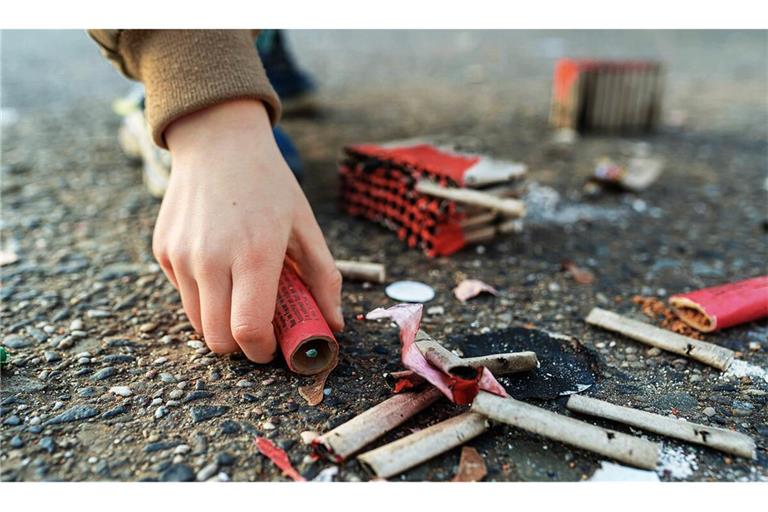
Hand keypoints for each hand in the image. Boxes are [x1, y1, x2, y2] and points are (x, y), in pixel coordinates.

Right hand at [154, 99, 343, 362]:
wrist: (218, 141)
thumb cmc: (270, 185)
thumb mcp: (305, 226)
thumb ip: (324, 278)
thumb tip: (334, 323)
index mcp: (254, 254)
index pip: (248, 330)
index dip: (261, 351)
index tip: (272, 348)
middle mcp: (211, 259)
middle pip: (217, 339)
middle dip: (240, 346)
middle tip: (258, 330)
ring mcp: (181, 256)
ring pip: (197, 322)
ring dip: (220, 324)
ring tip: (240, 297)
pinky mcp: (163, 251)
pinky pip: (182, 294)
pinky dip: (203, 296)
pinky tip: (219, 267)